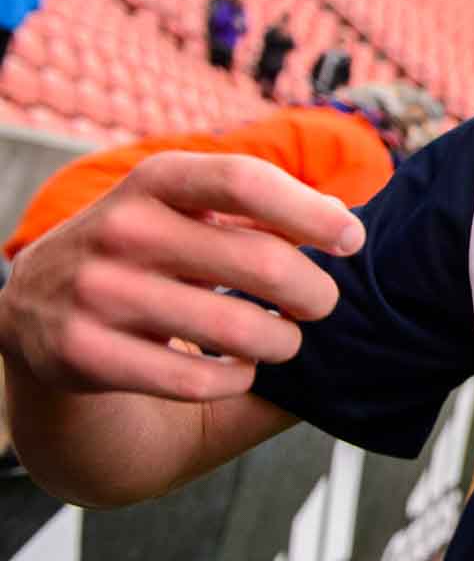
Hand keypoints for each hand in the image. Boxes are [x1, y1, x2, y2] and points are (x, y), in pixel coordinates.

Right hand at [0, 152, 361, 400]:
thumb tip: (344, 220)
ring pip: (237, 330)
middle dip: (314, 293)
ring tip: (282, 341)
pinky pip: (197, 380)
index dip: (312, 212)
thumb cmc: (145, 255)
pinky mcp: (83, 354)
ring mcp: (96, 292)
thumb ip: (259, 211)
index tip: (353, 240)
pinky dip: (237, 379)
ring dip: (282, 343)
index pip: (246, 181)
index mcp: (155, 181)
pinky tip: (240, 370)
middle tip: (321, 305)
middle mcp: (120, 229)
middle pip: (261, 262)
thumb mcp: (186, 212)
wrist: (33, 310)